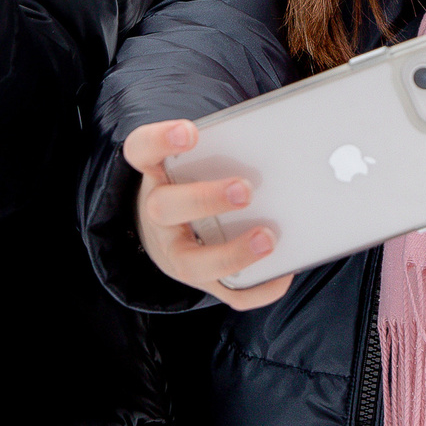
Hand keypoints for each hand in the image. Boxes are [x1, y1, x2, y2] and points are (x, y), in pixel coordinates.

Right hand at [123, 120, 291, 309]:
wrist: (165, 230)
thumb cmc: (192, 183)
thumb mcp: (192, 162)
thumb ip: (225, 150)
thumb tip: (283, 143)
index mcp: (156, 175)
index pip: (141, 151)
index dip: (161, 141)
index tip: (191, 133)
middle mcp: (158, 216)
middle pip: (164, 208)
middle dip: (205, 200)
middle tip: (245, 190)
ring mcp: (176, 253)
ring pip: (191, 264)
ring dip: (232, 254)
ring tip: (267, 239)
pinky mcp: (202, 280)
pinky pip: (228, 293)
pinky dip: (259, 289)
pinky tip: (284, 273)